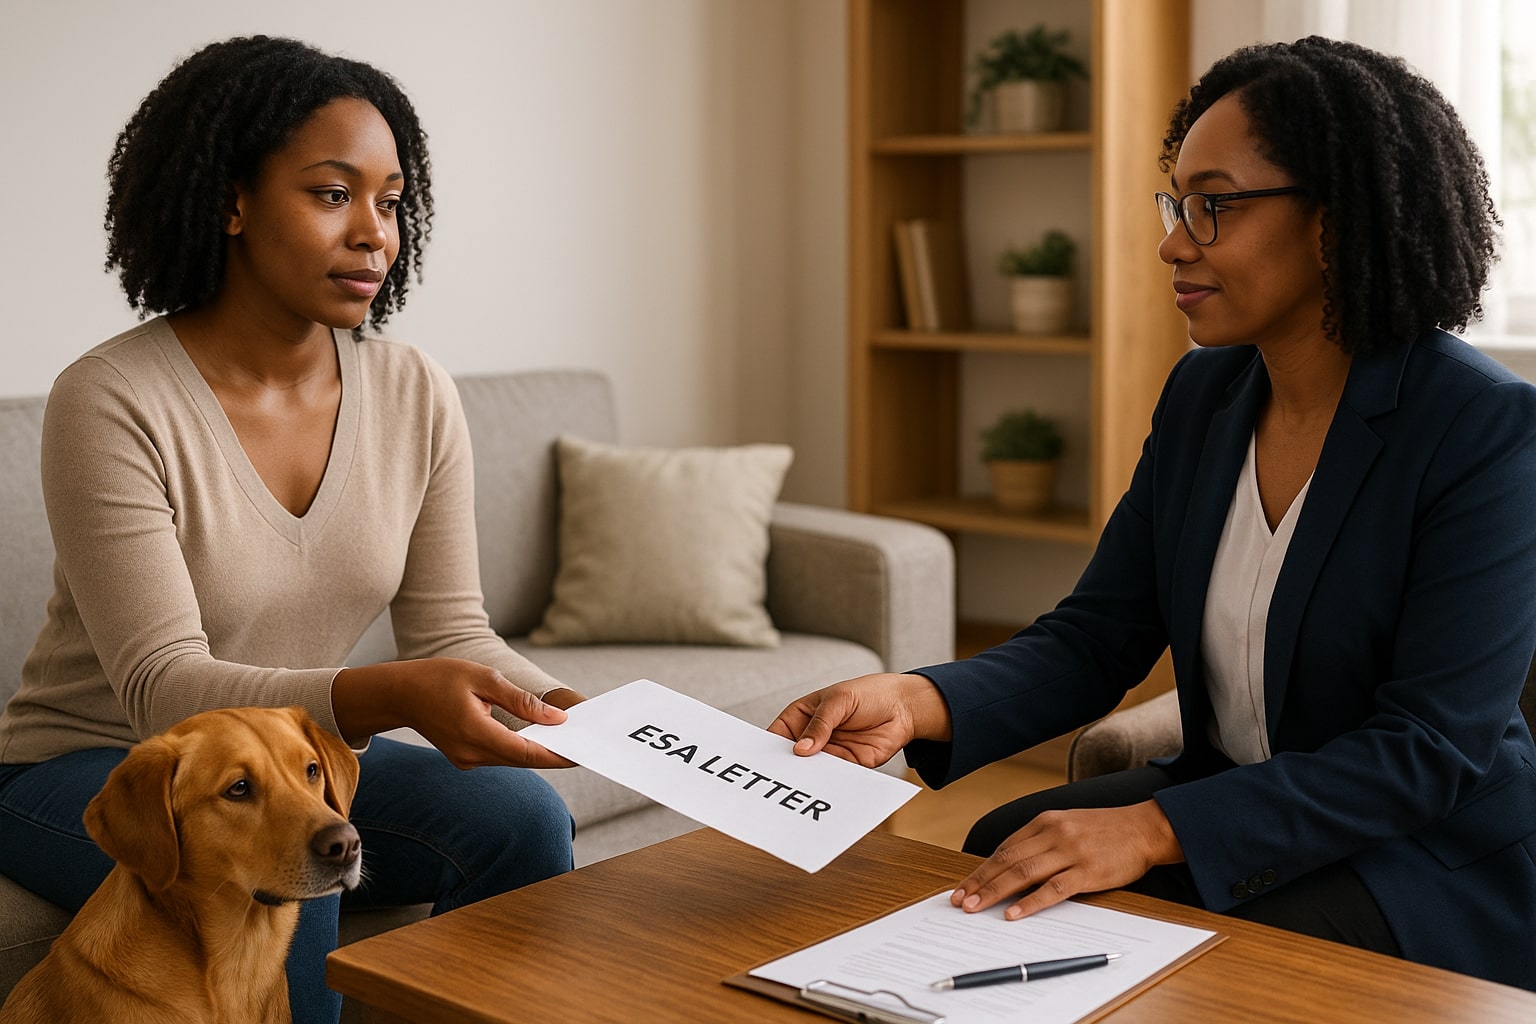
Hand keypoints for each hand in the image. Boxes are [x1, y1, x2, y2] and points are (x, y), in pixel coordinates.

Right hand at [333, 658, 578, 769]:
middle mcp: (472, 754)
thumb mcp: (484, 678)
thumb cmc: (439, 678)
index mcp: (476, 733)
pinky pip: (500, 756)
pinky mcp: (465, 758)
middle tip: (583, 744)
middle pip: (523, 760)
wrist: (400, 694)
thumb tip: (556, 717)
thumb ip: (521, 701)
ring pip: (512, 760)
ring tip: (566, 738)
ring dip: (538, 751)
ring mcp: (467, 760)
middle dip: (553, 753)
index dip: (557, 755)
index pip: (527, 753)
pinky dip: (520, 749)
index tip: (581, 754)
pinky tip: (538, 736)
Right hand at [768, 672, 951, 767]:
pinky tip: (825, 786)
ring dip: (808, 777)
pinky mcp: (849, 765)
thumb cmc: (869, 693)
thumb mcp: (839, 700)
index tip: (761, 761)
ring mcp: (830, 752)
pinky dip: (830, 782)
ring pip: (812, 770)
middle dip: (787, 767)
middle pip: (792, 756)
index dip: (768, 747)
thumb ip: (820, 724)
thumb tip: (801, 749)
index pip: (778, 734)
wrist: (904, 706)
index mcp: (803, 716)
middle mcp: (813, 737)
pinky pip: (835, 777)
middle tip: (778, 778)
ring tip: (801, 785)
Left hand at [950, 801, 1182, 919]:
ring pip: (1023, 874)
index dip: (981, 869)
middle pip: (1007, 860)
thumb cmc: (1105, 830)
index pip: (1004, 848)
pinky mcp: (1087, 871)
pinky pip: (1053, 889)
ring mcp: (1070, 852)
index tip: (963, 885)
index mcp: (1044, 821)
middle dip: (979, 881)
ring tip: (974, 907)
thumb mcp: (1067, 824)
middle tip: (958, 900)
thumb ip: (1040, 841)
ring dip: (994, 892)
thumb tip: (1010, 866)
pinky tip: (1013, 914)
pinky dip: (1030, 903)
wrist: (1144, 828)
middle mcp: (1053, 833)